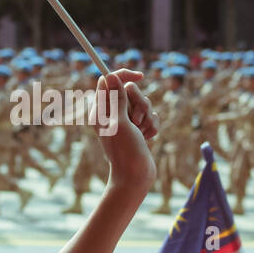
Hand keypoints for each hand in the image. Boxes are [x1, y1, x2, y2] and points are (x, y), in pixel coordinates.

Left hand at [92, 68, 156, 196]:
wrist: (135, 177)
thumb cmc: (124, 151)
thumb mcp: (119, 123)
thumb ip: (116, 99)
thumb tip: (110, 76)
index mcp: (101, 110)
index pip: (109, 80)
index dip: (124, 75)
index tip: (139, 76)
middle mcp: (112, 113)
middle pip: (131, 90)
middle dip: (139, 104)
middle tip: (135, 121)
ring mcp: (127, 121)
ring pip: (144, 103)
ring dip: (147, 118)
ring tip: (141, 134)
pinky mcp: (139, 128)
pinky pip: (152, 116)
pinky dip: (152, 127)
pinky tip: (147, 139)